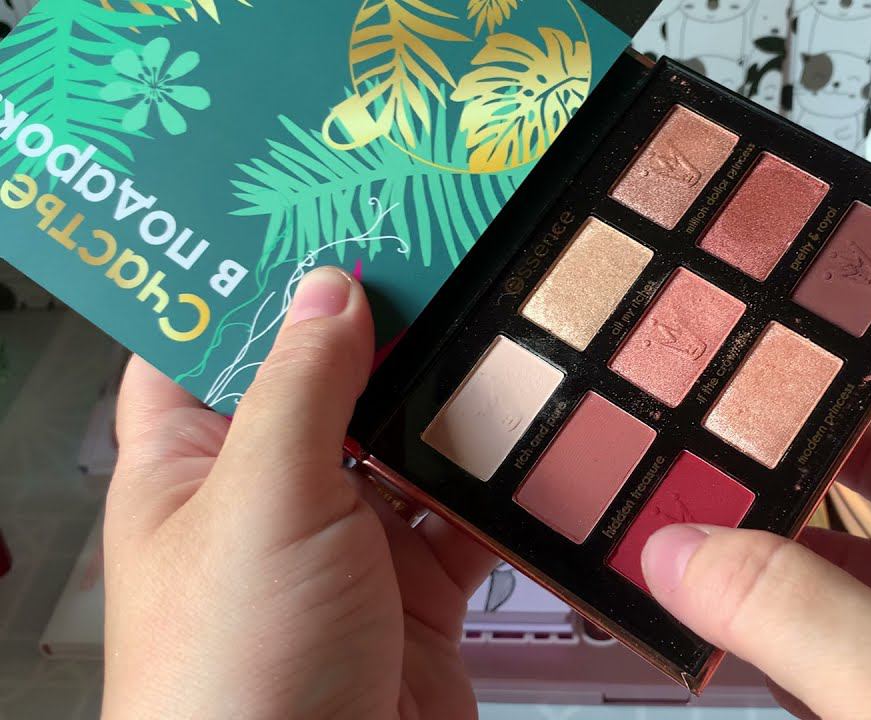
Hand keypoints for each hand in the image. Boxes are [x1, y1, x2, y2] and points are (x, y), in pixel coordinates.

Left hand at [104, 267, 494, 718]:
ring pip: (402, 445)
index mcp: (187, 464)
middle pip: (323, 384)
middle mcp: (264, 495)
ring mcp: (345, 542)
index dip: (251, 280)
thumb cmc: (235, 671)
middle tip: (437, 250)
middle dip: (377, 329)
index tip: (316, 211)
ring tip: (496, 324)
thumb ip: (302, 384)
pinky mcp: (414, 590)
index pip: (203, 344)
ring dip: (447, 402)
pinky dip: (497, 484)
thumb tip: (330, 286)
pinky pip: (461, 516)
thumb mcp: (262, 497)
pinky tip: (531, 436)